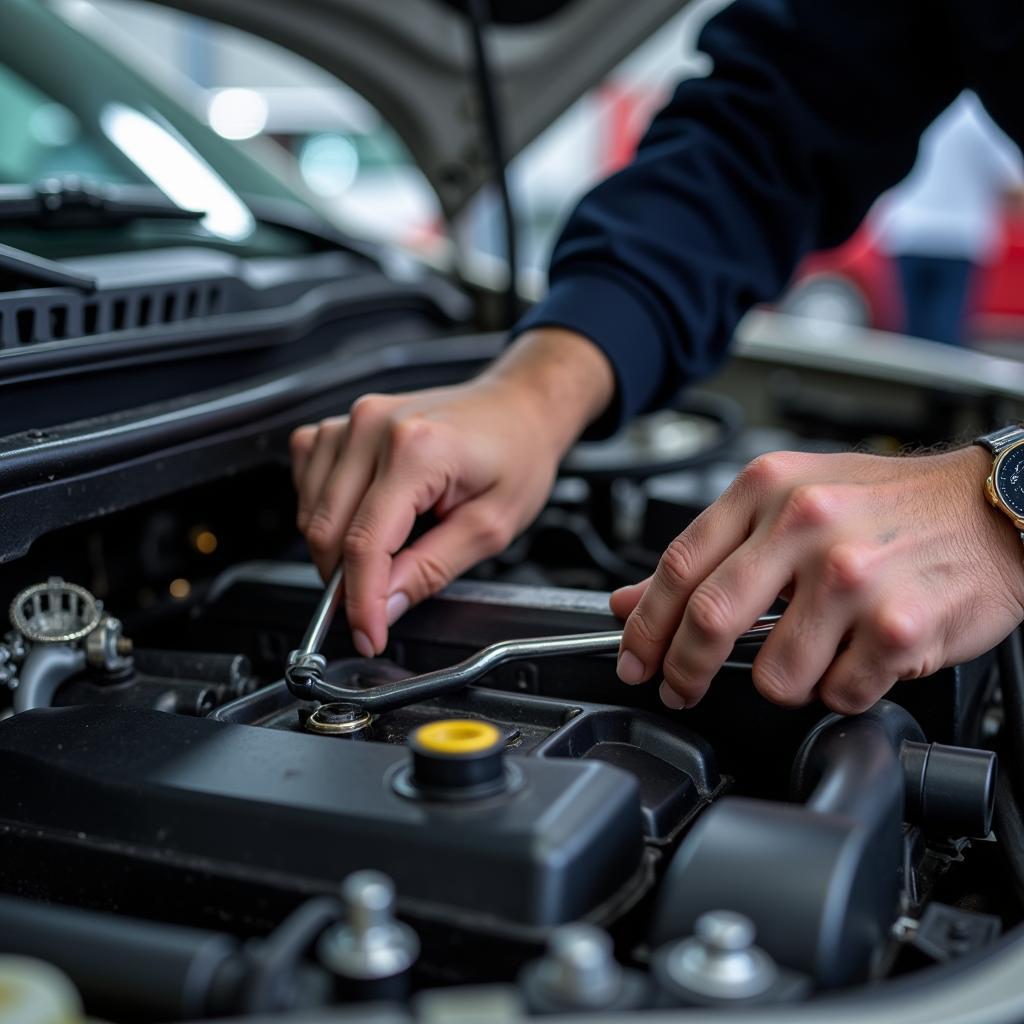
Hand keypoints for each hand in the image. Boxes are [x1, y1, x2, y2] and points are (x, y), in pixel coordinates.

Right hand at [290, 329, 613, 656]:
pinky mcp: (342, 423)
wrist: (517, 408)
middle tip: (380, 606)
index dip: (361, 602)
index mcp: (418, 450)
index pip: (365, 544)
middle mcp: (375, 427)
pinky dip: (322, 511)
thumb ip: (432, 569)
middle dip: (346, 582)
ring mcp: (354, 420)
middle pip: (326, 530)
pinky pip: (307, 480)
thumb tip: (386, 606)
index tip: (370, 634)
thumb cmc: (515, 455)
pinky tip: (360, 516)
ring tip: (388, 549)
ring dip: (334, 549)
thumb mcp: (490, 526)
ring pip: (310, 511)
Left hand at [610, 447, 1023, 713]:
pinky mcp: (897, 624)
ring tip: (813, 654)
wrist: (992, 508)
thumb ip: (712, 549)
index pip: (678, 565)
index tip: (634, 657)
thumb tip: (634, 598)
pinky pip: (839, 693)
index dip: (644, 624)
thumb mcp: (790, 499)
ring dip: (783, 684)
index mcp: (767, 488)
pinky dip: (841, 690)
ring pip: (773, 675)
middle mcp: (804, 524)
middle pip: (708, 620)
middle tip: (681, 689)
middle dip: (684, 670)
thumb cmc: (890, 504)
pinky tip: (859, 656)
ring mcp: (852, 575)